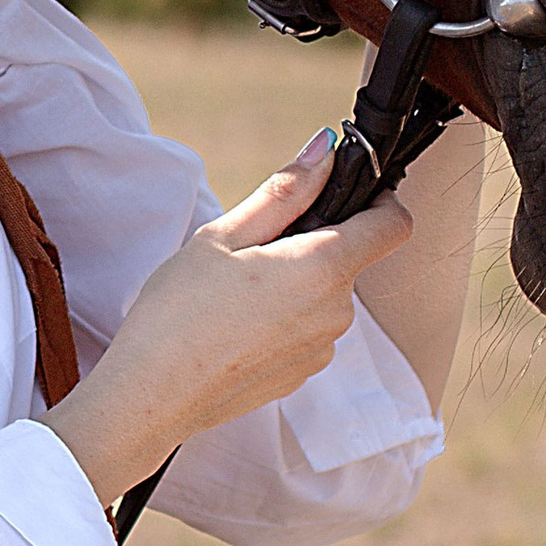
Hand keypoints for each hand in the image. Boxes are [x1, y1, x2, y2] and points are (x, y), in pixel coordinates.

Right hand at [47, 130, 413, 515]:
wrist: (152, 396)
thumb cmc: (178, 312)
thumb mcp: (223, 236)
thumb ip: (284, 192)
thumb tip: (325, 148)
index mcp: (322, 268)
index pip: (393, 225)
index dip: (379, 200)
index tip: (347, 191)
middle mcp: (336, 312)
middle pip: (348, 259)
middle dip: (312, 244)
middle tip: (251, 248)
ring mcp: (322, 349)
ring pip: (324, 295)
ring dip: (295, 284)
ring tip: (234, 292)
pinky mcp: (303, 374)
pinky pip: (308, 330)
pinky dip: (283, 319)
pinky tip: (235, 326)